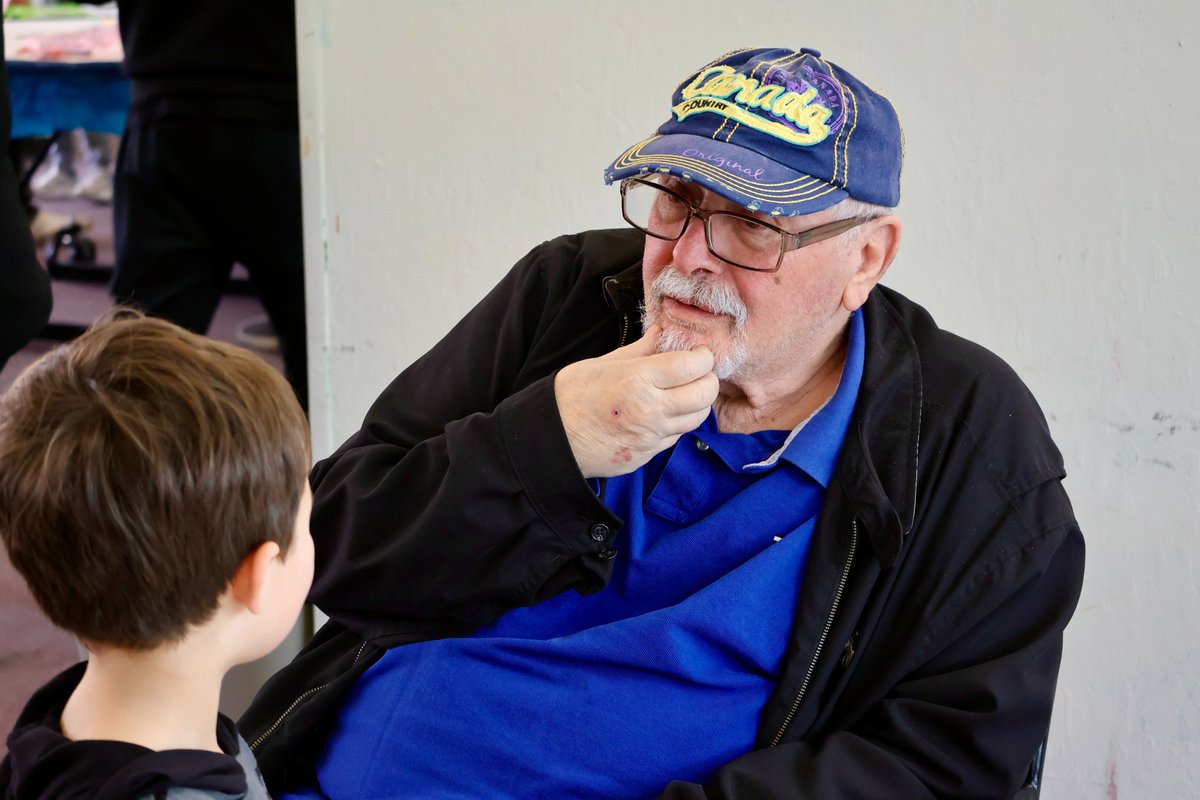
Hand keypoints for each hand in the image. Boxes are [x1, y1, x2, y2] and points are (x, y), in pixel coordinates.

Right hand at [554, 326, 717, 478]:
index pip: (693, 366)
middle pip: (704, 394)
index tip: (699, 353)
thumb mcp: (603, 363)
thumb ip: (641, 350)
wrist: (549, 439)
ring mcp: (651, 436)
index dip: (703, 356)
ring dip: (696, 403)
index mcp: (638, 380)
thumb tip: (664, 333)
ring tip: (682, 392)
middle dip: (707, 379)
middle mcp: (650, 410)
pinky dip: (677, 423)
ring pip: (696, 418)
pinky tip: (662, 413)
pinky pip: (676, 437)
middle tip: (697, 372)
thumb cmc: (570, 396)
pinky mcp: (647, 455)